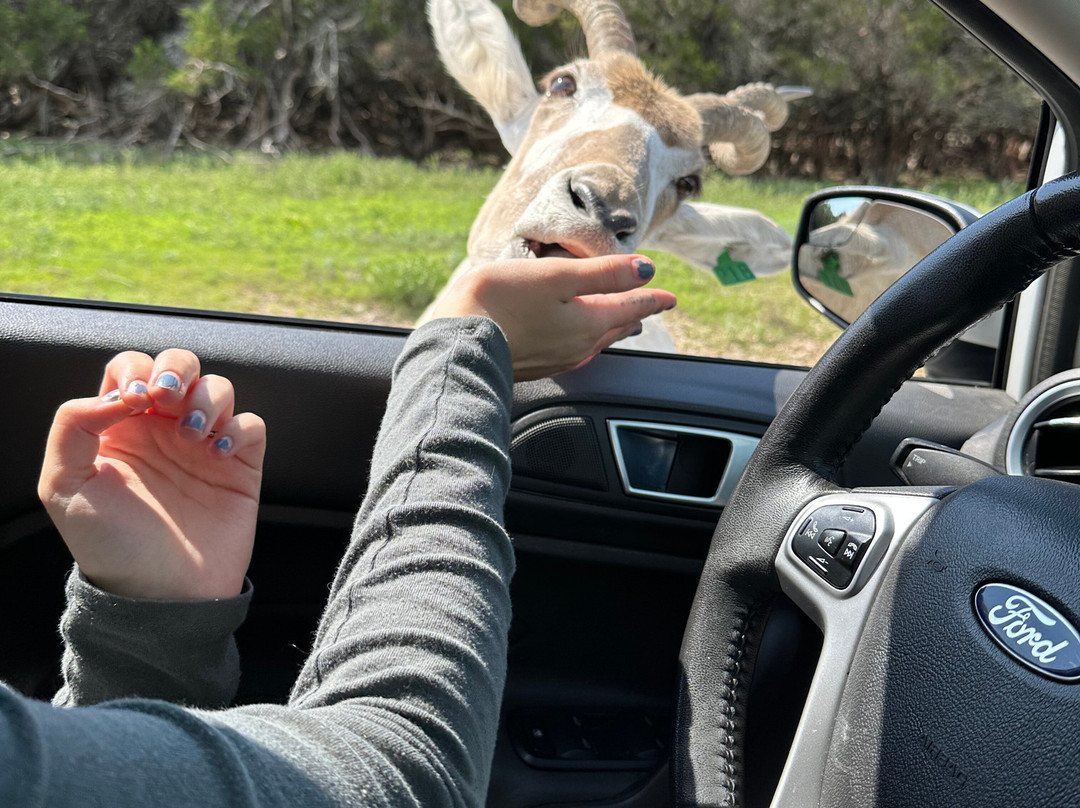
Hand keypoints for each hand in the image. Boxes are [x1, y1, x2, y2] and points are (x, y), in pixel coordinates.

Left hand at [38, 349, 265, 599]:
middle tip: (167, 399)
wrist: (161, 594)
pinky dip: (239, 430)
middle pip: (178, 365)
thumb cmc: (109, 546)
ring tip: (194, 436)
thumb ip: (72, 426)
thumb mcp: (64, 486)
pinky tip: (219, 455)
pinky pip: (251, 425)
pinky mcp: (239, 466)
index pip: (129, 369)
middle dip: (177, 369)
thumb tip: (118, 394)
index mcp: (120, 428)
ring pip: (219, 387)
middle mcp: (163, 430)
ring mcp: (204, 446)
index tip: (134, 399)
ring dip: (209, 399)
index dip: (135, 370)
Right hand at [428, 254, 676, 379]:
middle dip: (634, 314)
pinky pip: (573, 351)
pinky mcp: (534, 364)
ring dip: (611, 327)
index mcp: (589, 324)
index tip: (671, 296)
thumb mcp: (557, 277)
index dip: (653, 299)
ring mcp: (556, 359)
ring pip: (595, 341)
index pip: (632, 308)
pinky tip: (577, 337)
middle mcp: (578, 347)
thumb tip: (646, 270)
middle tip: (649, 305)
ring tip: (620, 320)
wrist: (456, 346)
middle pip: (615, 327)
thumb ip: (604, 275)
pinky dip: (585, 338)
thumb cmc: (502, 303)